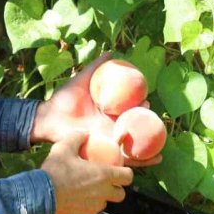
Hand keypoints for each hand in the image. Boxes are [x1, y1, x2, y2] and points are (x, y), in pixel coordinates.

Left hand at [31, 53, 161, 166]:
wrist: (50, 117)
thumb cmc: (64, 99)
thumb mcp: (82, 79)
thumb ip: (96, 66)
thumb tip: (111, 52)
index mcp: (108, 111)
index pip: (129, 109)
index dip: (140, 106)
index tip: (146, 99)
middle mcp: (110, 126)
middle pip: (134, 127)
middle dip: (148, 125)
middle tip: (154, 118)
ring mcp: (109, 140)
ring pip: (134, 145)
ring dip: (150, 146)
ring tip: (162, 145)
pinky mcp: (106, 152)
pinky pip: (125, 159)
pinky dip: (141, 160)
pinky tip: (156, 159)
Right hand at [42, 131, 132, 213]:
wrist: (40, 195)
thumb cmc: (55, 170)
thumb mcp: (64, 147)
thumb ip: (77, 137)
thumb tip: (85, 133)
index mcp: (104, 175)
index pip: (128, 177)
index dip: (126, 174)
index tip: (119, 170)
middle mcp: (103, 193)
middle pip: (120, 195)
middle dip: (116, 189)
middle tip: (105, 182)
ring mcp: (94, 208)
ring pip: (104, 204)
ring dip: (100, 198)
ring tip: (87, 191)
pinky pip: (90, 212)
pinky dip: (86, 207)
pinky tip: (75, 201)